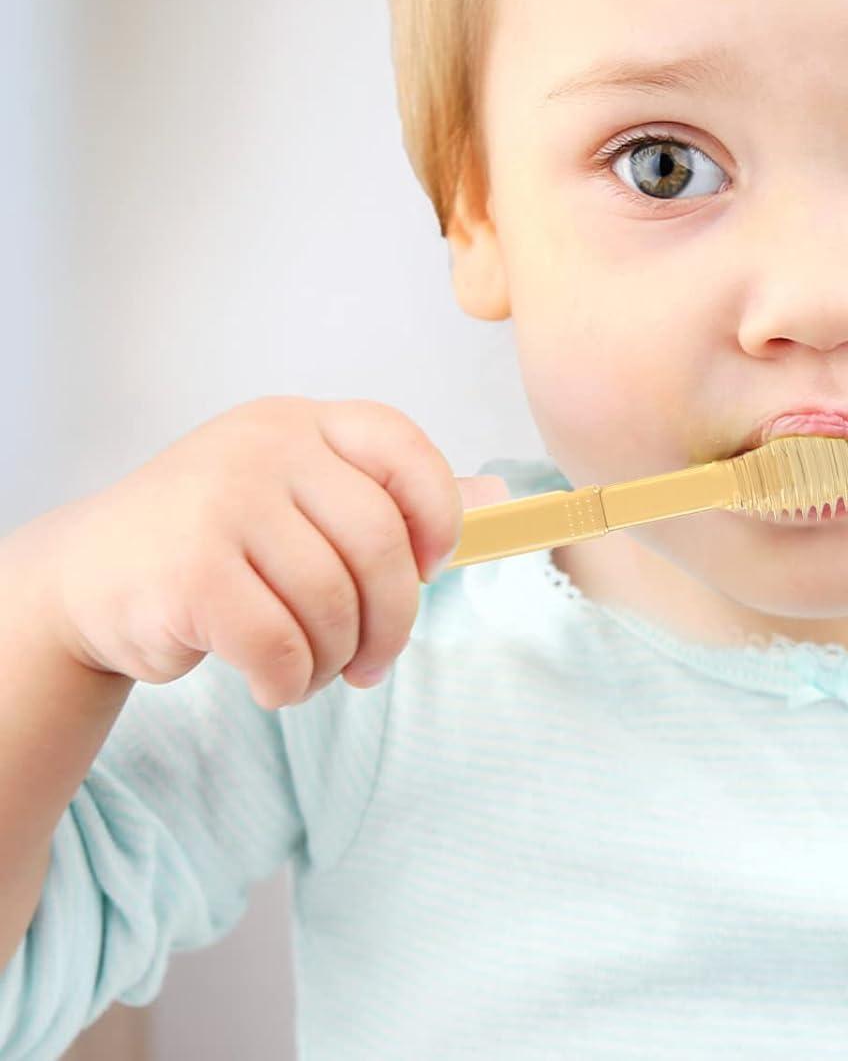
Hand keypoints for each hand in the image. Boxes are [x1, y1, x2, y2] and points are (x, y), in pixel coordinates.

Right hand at [37, 397, 508, 708]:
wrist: (89, 577)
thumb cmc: (217, 540)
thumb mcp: (302, 499)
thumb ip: (392, 500)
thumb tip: (498, 498)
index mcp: (304, 422)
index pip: (400, 446)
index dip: (437, 511)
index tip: (434, 567)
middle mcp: (265, 446)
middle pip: (379, 539)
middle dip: (394, 618)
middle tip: (376, 662)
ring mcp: (224, 500)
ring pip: (332, 599)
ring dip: (337, 658)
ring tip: (317, 673)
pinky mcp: (191, 568)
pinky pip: (279, 642)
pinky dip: (291, 680)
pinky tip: (277, 684)